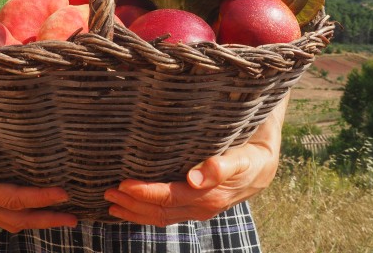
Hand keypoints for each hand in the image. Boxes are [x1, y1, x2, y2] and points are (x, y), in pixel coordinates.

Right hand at [0, 83, 77, 231]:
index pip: (13, 198)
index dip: (40, 197)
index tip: (64, 193)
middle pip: (20, 217)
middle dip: (48, 217)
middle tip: (75, 216)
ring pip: (16, 220)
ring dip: (42, 221)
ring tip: (68, 218)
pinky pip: (9, 215)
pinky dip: (29, 215)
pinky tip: (44, 210)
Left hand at [104, 95, 287, 226]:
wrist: (265, 166)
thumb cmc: (252, 156)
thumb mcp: (242, 157)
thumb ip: (221, 167)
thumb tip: (194, 178)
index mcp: (207, 196)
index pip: (167, 198)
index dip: (143, 193)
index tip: (122, 184)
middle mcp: (200, 207)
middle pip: (159, 211)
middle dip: (132, 204)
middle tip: (106, 193)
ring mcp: (197, 209)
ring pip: (160, 216)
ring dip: (135, 212)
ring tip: (112, 203)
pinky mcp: (195, 206)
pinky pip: (167, 214)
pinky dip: (146, 212)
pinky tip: (132, 206)